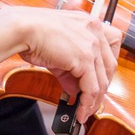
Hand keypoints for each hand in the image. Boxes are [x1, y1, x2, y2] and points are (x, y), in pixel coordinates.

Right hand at [0, 6, 121, 122]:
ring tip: (85, 111)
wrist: (23, 29)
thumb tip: (75, 88)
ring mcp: (92, 44)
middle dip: (102, 87)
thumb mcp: (58, 50)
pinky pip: (91, 87)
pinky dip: (87, 102)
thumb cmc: (33, 32)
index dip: (105, 68)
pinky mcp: (85, 58)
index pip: (110, 49)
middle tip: (91, 100)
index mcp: (90, 24)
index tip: (99, 80)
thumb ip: (70, 70)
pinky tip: (81, 109)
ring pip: (103, 80)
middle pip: (110, 67)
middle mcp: (95, 31)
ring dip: (94, 100)